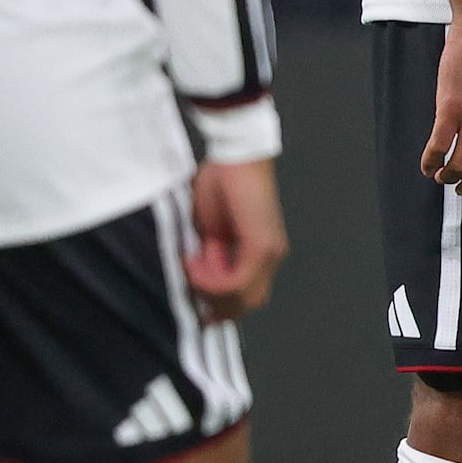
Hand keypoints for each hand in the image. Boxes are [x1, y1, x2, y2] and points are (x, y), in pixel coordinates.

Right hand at [183, 157, 287, 322]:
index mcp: (261, 253)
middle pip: (249, 303)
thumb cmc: (222, 185)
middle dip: (215, 304)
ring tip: (190, 268)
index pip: (248, 295)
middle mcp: (271, 256)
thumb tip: (206, 279)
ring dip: (210, 292)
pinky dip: (211, 280)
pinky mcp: (261, 245)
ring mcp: (270, 252)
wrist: (235, 157)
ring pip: (244, 297)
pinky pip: (237, 282)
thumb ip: (213, 257)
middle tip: (190, 289)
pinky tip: (193, 262)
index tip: (195, 300)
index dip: (222, 305)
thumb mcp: (211, 231)